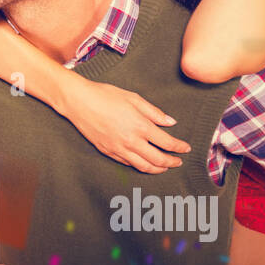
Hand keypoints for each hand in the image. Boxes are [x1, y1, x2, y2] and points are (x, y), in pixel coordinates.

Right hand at [59, 80, 188, 173]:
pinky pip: (128, 164)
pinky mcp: (108, 152)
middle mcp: (131, 141)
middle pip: (158, 159)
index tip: (186, 148)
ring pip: (143, 166)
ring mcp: (119, 149)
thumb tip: (171, 122)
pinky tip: (145, 163)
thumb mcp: (133, 98)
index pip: (167, 142)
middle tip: (178, 161)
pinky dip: (140, 166)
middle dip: (172, 162)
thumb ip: (154, 112)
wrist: (78, 102)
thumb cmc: (105, 95)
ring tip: (165, 167)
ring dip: (158, 169)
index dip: (179, 147)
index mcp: (140, 126)